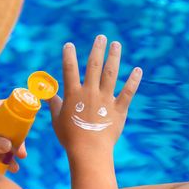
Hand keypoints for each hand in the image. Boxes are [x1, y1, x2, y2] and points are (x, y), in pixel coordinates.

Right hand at [48, 35, 142, 152]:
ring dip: (114, 57)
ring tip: (116, 44)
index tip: (69, 44)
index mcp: (73, 95)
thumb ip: (54, 105)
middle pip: (94, 65)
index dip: (68, 55)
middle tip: (101, 37)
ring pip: (111, 73)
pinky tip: (138, 69)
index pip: (69, 70)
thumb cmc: (70, 138)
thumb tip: (49, 96)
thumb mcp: (57, 121)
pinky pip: (128, 92)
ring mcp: (106, 99)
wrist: (89, 151)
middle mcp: (90, 92)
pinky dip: (133, 80)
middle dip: (97, 49)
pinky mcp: (119, 109)